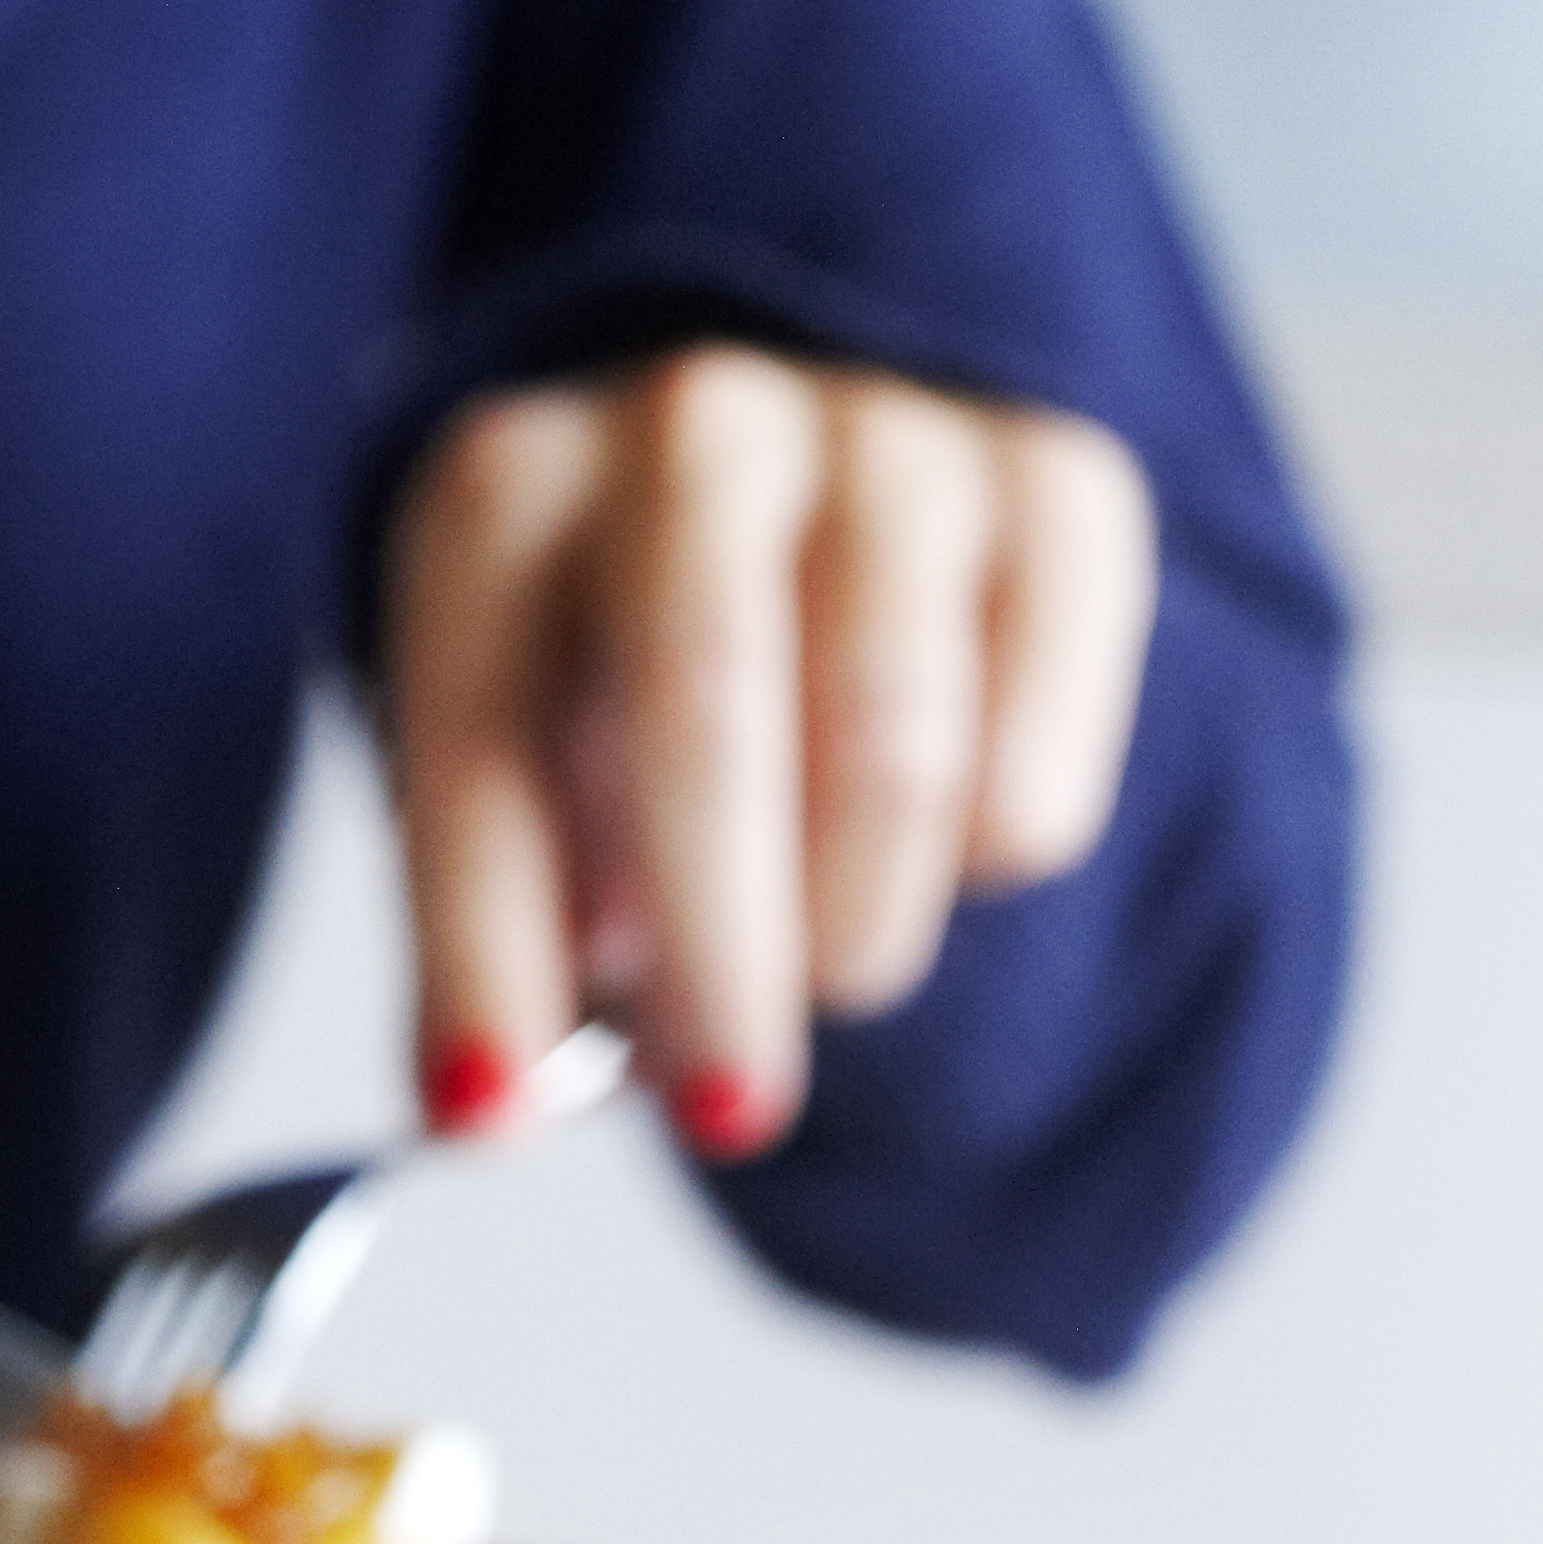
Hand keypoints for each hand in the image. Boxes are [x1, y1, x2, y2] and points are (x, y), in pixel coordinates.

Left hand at [383, 348, 1155, 1158]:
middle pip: (706, 709)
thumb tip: (483, 1109)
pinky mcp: (1060, 491)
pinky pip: (1039, 755)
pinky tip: (931, 855)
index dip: (483, 950)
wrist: (800, 510)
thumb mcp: (515, 784)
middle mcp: (693, 429)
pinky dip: (985, 866)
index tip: (489, 1113)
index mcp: (504, 497)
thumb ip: (492, 933)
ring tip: (826, 974)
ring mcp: (888, 442)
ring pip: (896, 744)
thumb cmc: (617, 683)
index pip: (483, 745)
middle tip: (724, 1109)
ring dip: (856, 925)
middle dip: (716, 955)